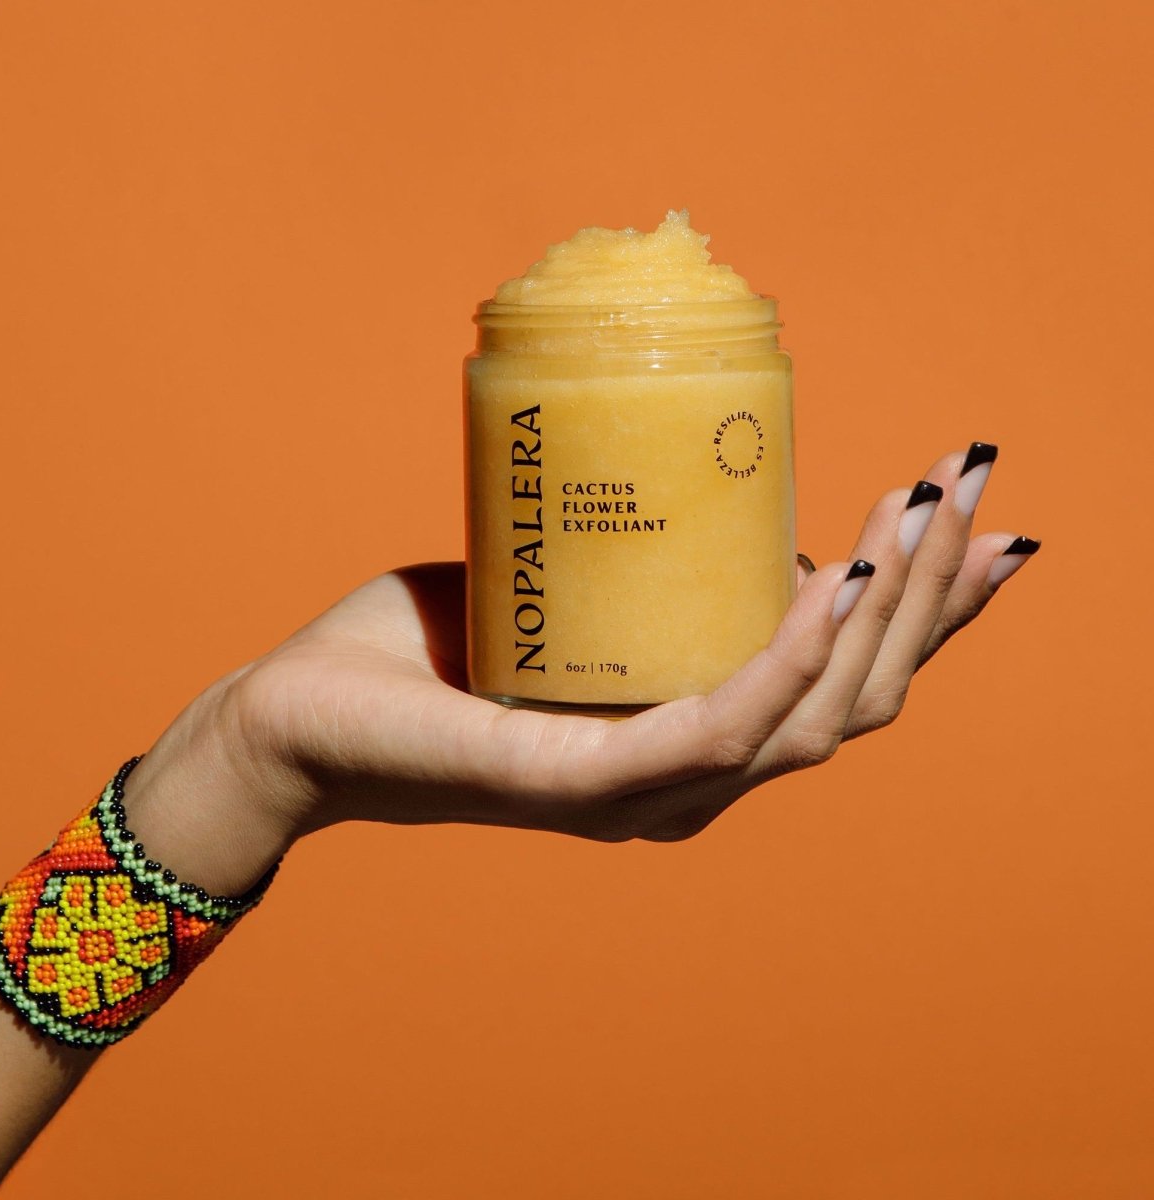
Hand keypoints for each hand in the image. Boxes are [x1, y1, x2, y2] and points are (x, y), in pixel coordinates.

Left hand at [163, 443, 1035, 852]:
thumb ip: (648, 575)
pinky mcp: (585, 784)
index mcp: (690, 747)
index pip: (844, 691)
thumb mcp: (566, 598)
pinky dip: (789, 655)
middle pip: (857, 703)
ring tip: (913, 508)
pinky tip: (832, 579)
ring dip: (885, 612)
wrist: (296, 719)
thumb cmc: (424, 655)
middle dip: (933, 594)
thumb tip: (734, 513)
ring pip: (814, 717)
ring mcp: (644, 794)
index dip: (930, 616)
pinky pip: (721, 726)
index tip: (983, 524)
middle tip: (967, 479)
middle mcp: (689, 784)